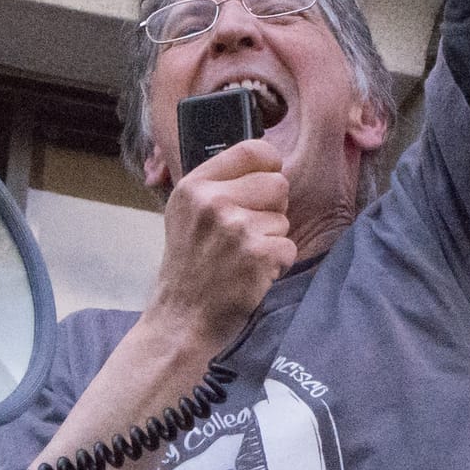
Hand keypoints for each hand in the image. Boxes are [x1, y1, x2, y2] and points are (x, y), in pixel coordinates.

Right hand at [151, 139, 295, 351]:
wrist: (180, 319)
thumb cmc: (189, 268)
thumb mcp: (187, 214)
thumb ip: (218, 186)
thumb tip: (265, 165)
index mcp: (195, 185)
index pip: (253, 149)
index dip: (269, 167)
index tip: (264, 185)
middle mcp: (213, 201)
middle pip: (278, 184)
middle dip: (272, 210)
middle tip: (247, 234)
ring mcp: (235, 228)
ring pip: (283, 220)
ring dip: (271, 241)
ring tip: (241, 259)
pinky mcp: (256, 255)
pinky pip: (288, 247)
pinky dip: (277, 265)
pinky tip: (251, 275)